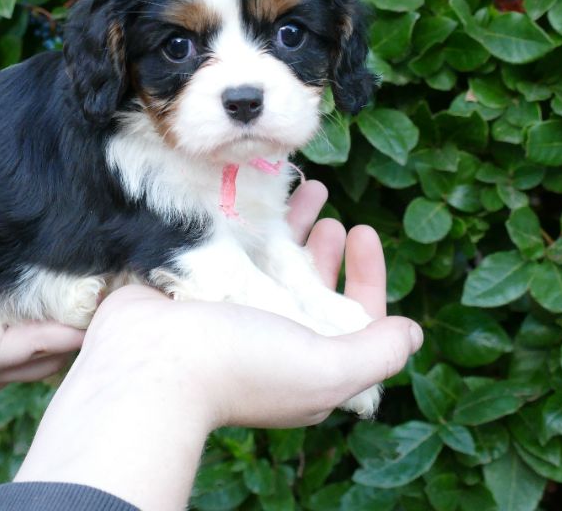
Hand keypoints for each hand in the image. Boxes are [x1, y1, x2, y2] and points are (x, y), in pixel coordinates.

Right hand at [14, 180, 422, 509]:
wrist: (151, 360)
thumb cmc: (241, 364)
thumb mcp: (327, 370)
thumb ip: (376, 354)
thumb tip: (410, 333)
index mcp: (310, 367)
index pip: (354, 321)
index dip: (367, 277)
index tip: (365, 234)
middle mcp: (275, 342)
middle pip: (313, 292)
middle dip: (329, 252)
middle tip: (333, 216)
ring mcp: (235, 317)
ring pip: (274, 269)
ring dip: (295, 231)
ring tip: (305, 193)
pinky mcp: (203, 294)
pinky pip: (237, 255)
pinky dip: (252, 228)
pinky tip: (255, 199)